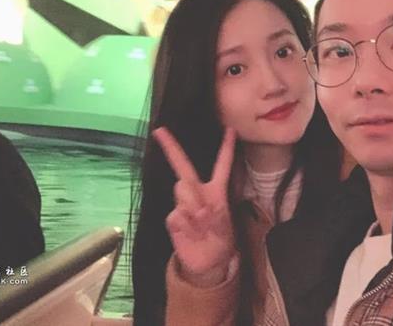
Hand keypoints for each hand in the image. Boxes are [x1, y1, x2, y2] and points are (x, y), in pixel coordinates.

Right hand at [154, 127, 237, 285]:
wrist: (207, 263)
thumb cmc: (220, 241)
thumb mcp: (225, 228)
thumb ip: (214, 215)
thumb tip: (197, 208)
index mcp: (216, 191)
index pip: (222, 165)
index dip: (226, 147)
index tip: (230, 129)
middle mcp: (197, 192)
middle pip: (183, 167)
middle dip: (171, 148)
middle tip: (161, 131)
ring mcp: (182, 204)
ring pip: (182, 190)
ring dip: (193, 206)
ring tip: (202, 226)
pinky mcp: (172, 218)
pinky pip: (177, 214)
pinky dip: (187, 225)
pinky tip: (191, 234)